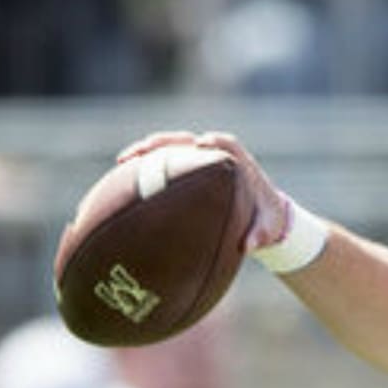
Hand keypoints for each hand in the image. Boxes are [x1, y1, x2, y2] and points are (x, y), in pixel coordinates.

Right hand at [116, 131, 287, 252]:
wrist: (258, 217)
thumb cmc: (264, 220)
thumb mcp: (267, 229)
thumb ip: (260, 235)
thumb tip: (249, 245)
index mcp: (239, 165)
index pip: (228, 145)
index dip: (216, 142)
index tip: (202, 144)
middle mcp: (215, 157)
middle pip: (190, 141)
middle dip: (169, 142)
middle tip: (149, 148)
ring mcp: (197, 162)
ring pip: (170, 150)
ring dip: (148, 151)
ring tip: (124, 160)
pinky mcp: (184, 171)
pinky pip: (163, 165)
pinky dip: (144, 168)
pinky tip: (120, 177)